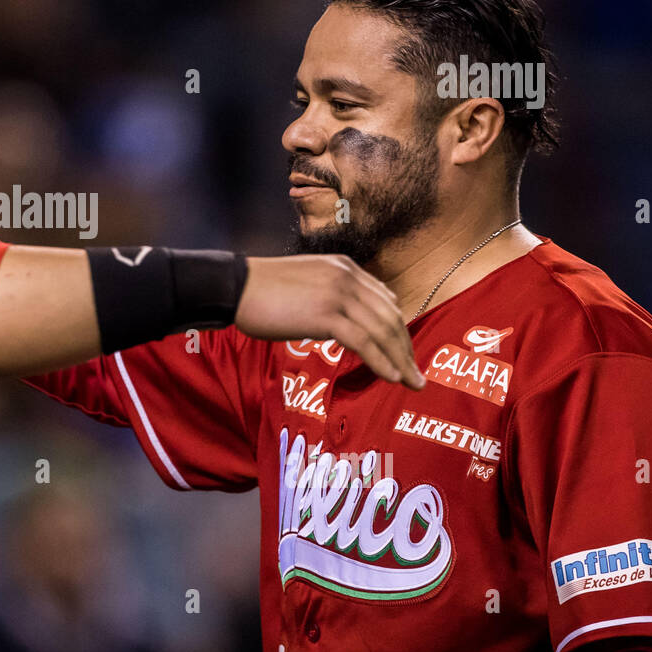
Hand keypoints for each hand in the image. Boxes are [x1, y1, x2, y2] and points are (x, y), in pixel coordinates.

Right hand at [234, 255, 424, 387]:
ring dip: (400, 360)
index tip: (403, 352)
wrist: (234, 287)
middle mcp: (347, 277)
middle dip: (406, 348)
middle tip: (417, 374)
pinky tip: (390, 377)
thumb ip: (329, 296)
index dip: (398, 330)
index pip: (384, 300)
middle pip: (390, 316)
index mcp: (344, 268)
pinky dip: (381, 361)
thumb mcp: (305, 284)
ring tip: (411, 383)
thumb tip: (341, 324)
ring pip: (381, 330)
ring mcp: (338, 294)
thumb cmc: (261, 291)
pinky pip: (363, 341)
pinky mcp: (325, 314)